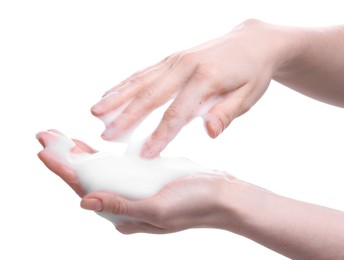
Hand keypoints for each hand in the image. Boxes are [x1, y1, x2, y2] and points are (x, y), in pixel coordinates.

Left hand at [37, 130, 235, 232]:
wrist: (223, 197)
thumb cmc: (195, 205)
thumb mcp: (157, 209)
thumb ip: (121, 205)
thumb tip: (84, 202)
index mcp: (124, 214)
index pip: (84, 189)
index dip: (63, 169)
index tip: (43, 149)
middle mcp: (124, 204)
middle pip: (87, 179)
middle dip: (65, 157)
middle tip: (45, 134)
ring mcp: (134, 191)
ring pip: (98, 172)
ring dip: (79, 154)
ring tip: (60, 138)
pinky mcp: (145, 179)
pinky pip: (115, 167)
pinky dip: (100, 155)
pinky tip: (91, 146)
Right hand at [91, 19, 286, 157]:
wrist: (253, 41)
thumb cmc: (252, 73)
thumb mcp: (248, 97)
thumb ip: (226, 114)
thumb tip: (209, 133)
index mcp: (206, 78)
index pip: (177, 113)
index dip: (160, 136)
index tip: (144, 154)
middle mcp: (186, 66)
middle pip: (151, 96)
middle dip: (127, 117)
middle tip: (105, 136)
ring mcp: (176, 59)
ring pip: (141, 81)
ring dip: (117, 97)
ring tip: (95, 112)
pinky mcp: (172, 58)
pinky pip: (144, 72)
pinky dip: (125, 83)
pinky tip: (111, 93)